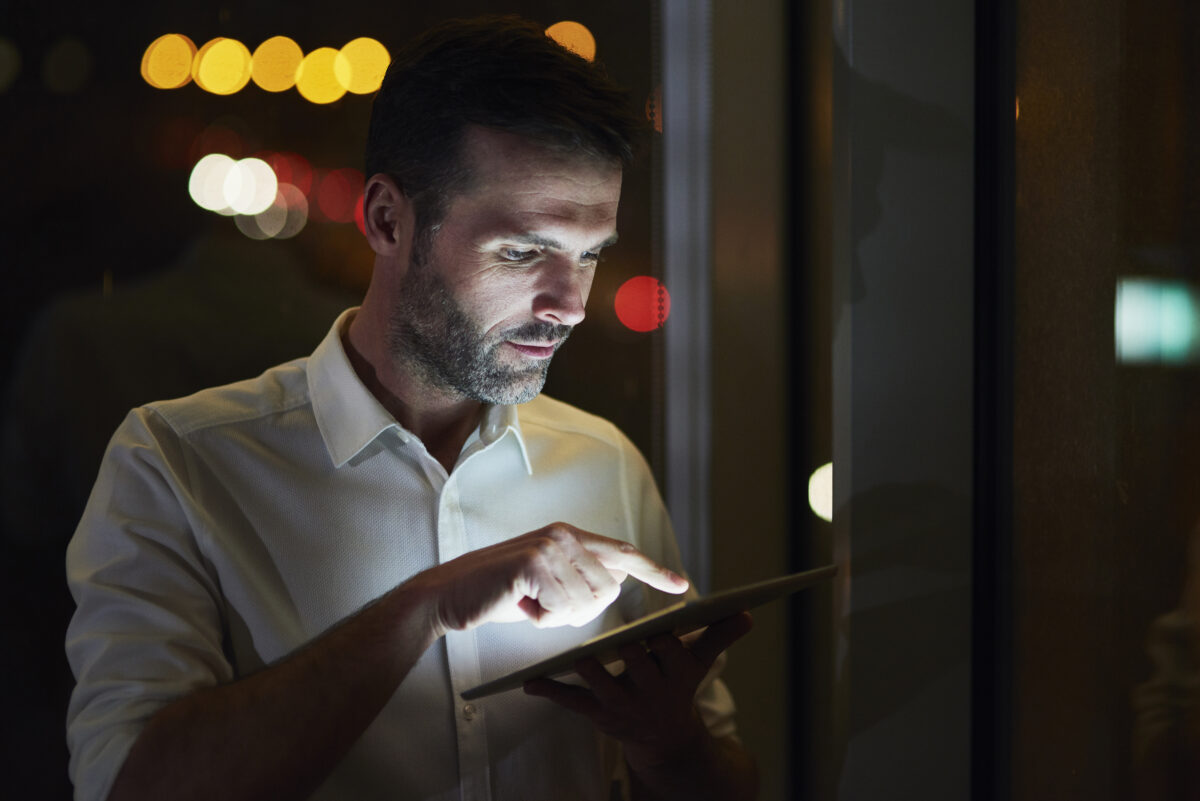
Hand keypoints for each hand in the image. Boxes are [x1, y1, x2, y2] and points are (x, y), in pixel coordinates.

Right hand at [415, 522, 688, 634]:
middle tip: (542, 606)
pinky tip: (519, 604)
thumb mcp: (547, 585)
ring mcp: (549, 546)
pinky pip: (561, 609)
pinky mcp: (533, 563)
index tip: (681, 585)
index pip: (622, 553)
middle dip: (579, 612)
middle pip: (607, 590)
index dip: (653, 570)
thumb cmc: (499, 595)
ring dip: (556, 616)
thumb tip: (615, 586)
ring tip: (527, 602)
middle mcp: (563, 534)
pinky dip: (542, 618)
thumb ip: (580, 579)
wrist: (449, 596)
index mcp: (569, 535)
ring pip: (586, 603)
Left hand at [524, 612, 753, 768]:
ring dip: (585, 666)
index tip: (654, 622)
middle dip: (623, 647)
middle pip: (634, 662)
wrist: (664, 738)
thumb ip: (719, 634)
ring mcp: (622, 704)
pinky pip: (572, 703)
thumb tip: (747, 612)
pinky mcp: (599, 715)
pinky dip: (550, 692)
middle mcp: (650, 691)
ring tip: (570, 649)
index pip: (668, 649)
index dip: (660, 637)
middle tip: (608, 626)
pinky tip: (529, 683)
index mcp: (675, 673)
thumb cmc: (678, 685)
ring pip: (601, 681)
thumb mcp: (699, 661)